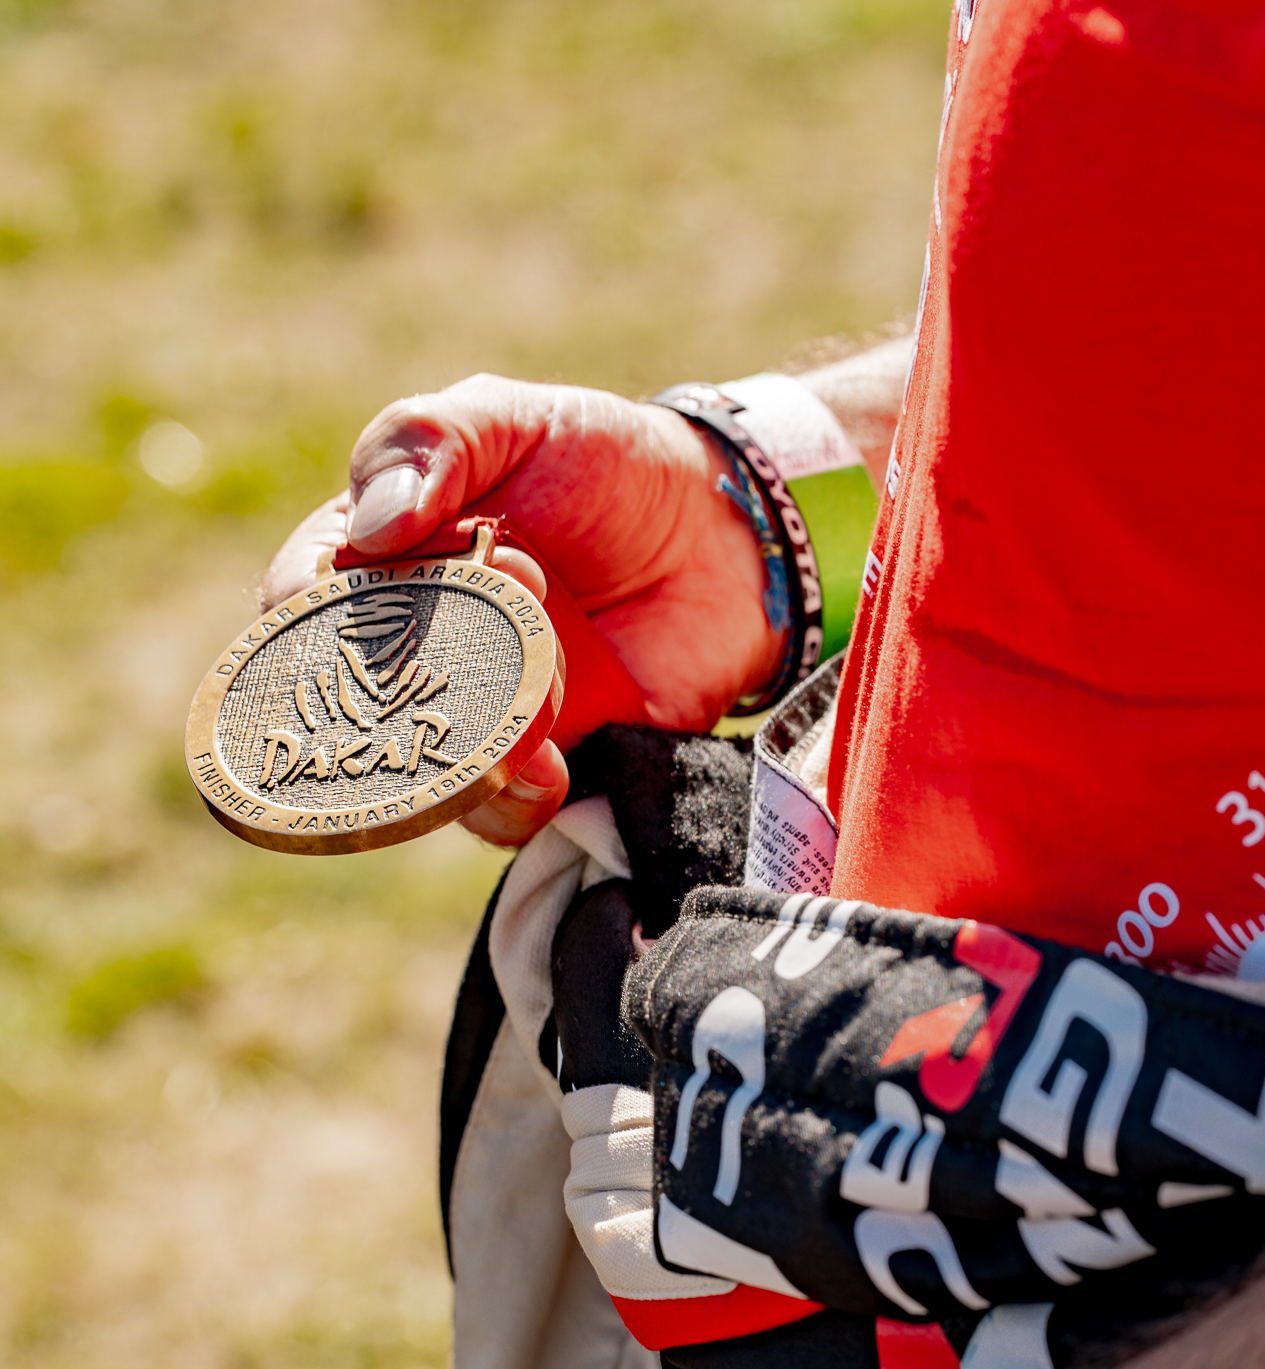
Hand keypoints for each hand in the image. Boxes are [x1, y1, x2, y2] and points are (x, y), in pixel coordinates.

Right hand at [260, 376, 781, 843]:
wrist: (729, 539)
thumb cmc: (607, 465)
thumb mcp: (515, 419)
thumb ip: (432, 441)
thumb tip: (371, 526)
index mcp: (379, 565)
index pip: (299, 603)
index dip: (303, 611)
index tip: (344, 603)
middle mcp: (410, 655)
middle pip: (349, 709)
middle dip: (395, 693)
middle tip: (468, 644)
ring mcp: (473, 720)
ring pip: (422, 771)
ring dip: (465, 751)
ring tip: (535, 707)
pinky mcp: (539, 773)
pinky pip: (499, 817)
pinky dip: (514, 798)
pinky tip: (553, 761)